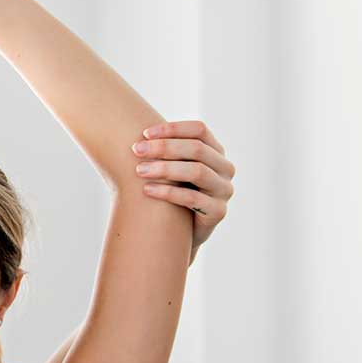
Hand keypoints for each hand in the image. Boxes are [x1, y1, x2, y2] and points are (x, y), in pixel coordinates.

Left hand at [131, 120, 235, 264]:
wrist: (182, 233)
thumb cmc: (173, 194)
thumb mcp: (172, 168)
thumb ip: (166, 150)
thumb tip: (139, 132)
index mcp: (216, 152)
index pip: (200, 130)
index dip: (172, 129)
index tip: (145, 133)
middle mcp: (225, 168)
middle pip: (197, 149)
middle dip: (164, 148)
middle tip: (136, 150)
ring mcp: (224, 190)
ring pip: (197, 171)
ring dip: (164, 169)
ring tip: (139, 171)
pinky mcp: (218, 212)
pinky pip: (193, 199)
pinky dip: (167, 192)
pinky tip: (146, 190)